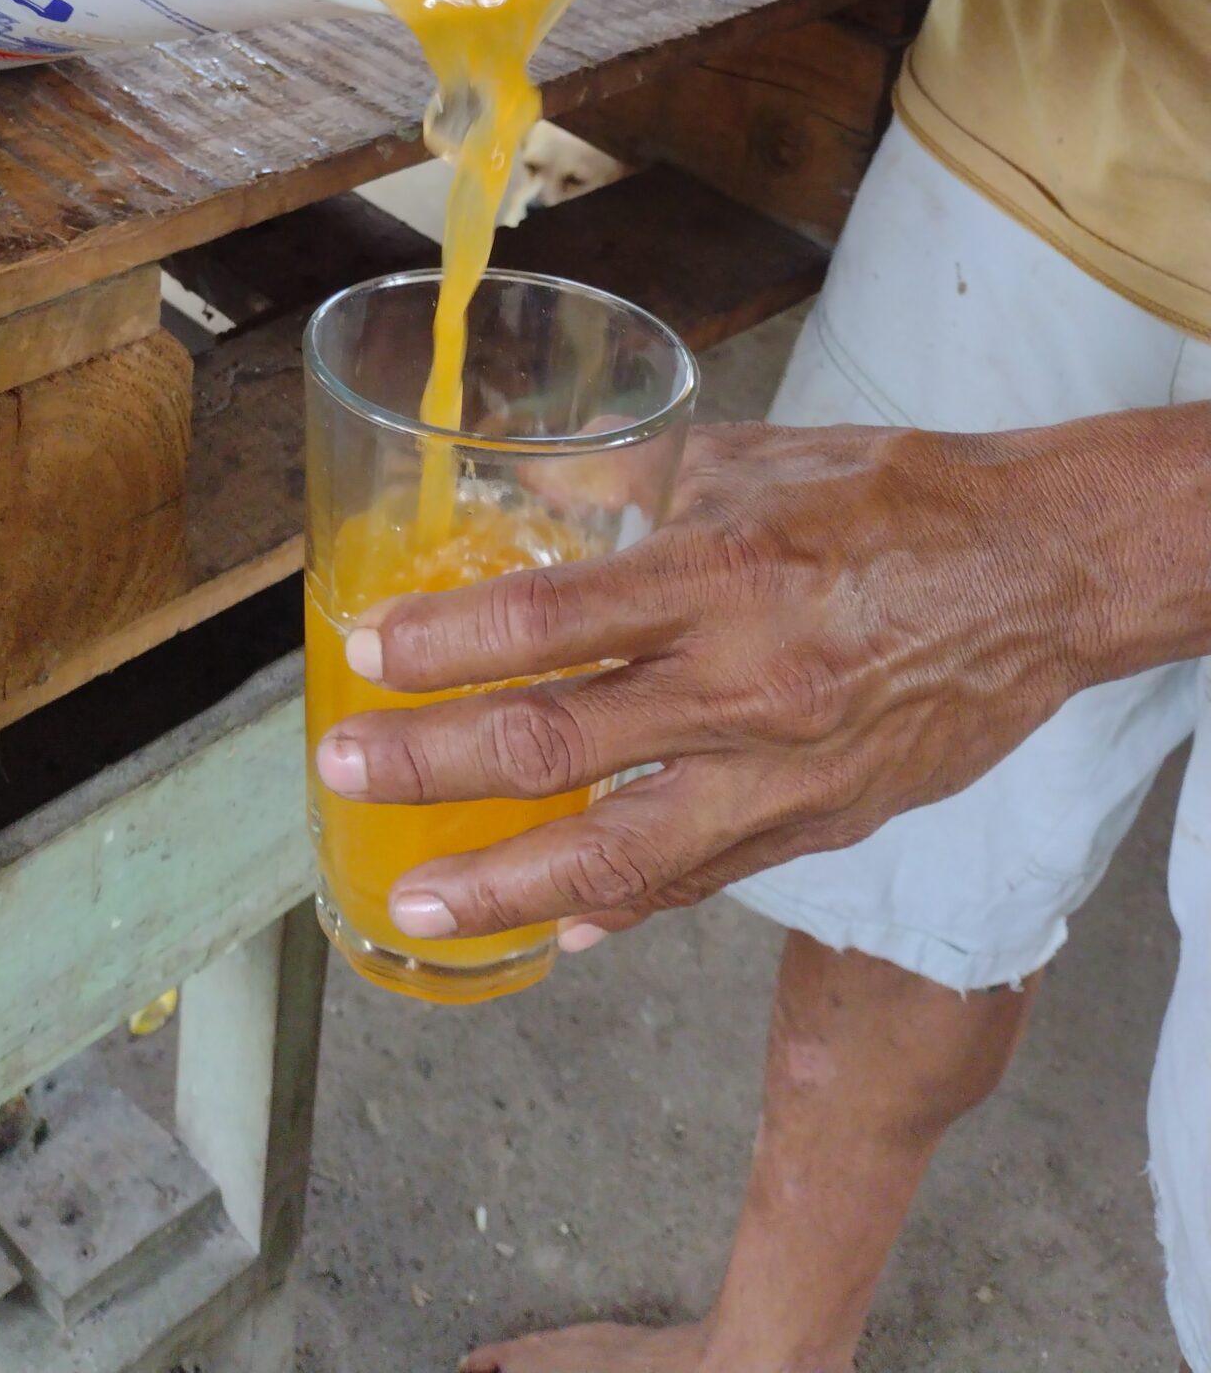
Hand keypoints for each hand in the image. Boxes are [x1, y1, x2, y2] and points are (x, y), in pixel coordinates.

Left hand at [316, 416, 1139, 946]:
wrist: (1038, 573)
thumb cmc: (895, 498)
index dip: (445, 645)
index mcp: (721, 573)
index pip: (550, 622)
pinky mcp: (821, 823)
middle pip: (555, 745)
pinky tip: (559, 924)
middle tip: (344, 771)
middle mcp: (743, 683)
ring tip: (415, 900)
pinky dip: (623, 906)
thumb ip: (639, 483)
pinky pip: (704, 881)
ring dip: (500, 883)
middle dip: (430, 765)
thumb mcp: (753, 458)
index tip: (369, 652)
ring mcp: (783, 771)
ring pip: (618, 852)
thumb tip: (539, 488)